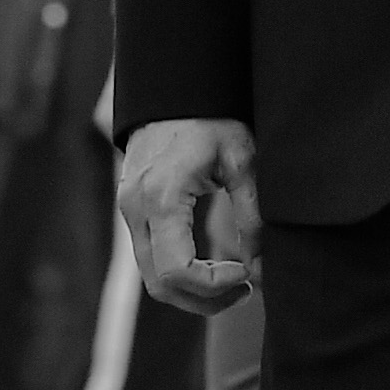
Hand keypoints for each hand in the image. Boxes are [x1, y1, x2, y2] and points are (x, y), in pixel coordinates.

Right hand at [117, 116, 258, 312]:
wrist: (173, 90)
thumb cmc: (211, 120)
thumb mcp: (241, 161)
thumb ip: (253, 216)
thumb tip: (260, 267)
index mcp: (161, 197)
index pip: (177, 271)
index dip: (214, 286)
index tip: (247, 275)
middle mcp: (136, 210)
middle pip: (161, 286)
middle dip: (205, 299)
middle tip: (246, 289)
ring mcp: (129, 212)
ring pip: (153, 280)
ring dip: (193, 292)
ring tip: (236, 281)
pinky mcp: (132, 212)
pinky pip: (151, 261)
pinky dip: (182, 275)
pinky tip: (214, 268)